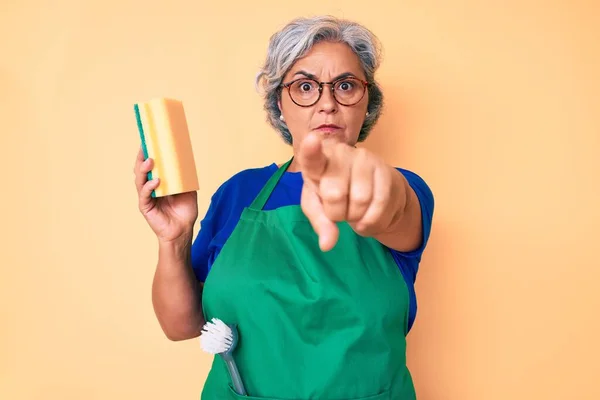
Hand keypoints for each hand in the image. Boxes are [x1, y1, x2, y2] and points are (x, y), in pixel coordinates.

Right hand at [134, 147, 198, 243]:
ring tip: (150, 161)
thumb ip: (185, 178)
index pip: (150, 166)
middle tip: (146, 147)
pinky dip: (149, 187)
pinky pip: (145, 194)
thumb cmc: (184, 211)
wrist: (183, 230)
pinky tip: (156, 181)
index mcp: (158, 182)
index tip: (148, 140)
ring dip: (144, 169)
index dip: (147, 153)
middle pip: (141, 169)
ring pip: (139, 180)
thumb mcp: (188, 190)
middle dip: (142, 158)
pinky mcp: (145, 206)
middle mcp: (149, 187)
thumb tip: (188, 162)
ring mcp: (146, 196)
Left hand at [298, 134, 406, 251]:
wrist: (374, 192)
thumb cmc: (338, 196)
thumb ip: (320, 224)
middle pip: (335, 194)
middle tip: (341, 209)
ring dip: (357, 217)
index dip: (311, 151)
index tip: (311, 141)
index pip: (312, 158)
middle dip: (337, 213)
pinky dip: (373, 221)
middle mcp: (341, 154)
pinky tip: (370, 216)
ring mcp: (365, 159)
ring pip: (360, 201)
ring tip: (356, 211)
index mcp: (317, 163)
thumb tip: (327, 245)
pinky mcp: (386, 170)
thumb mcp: (320, 209)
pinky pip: (380, 205)